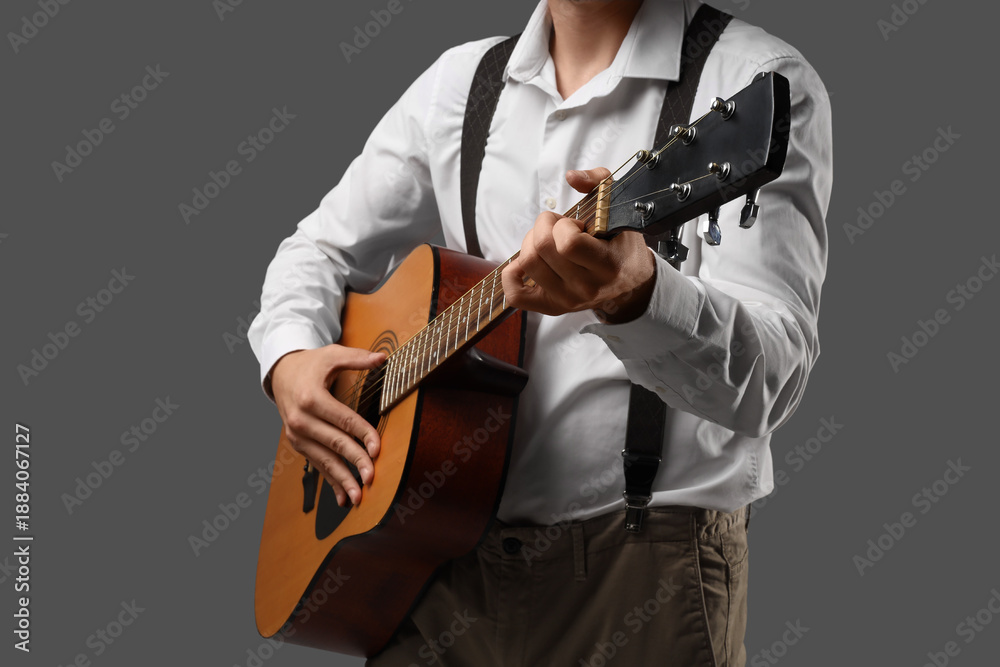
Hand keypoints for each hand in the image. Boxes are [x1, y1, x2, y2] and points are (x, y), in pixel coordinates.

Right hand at [270, 345, 385, 506]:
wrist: (280, 374)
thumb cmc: (310, 365)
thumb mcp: (332, 355)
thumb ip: (358, 357)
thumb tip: (383, 358)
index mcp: (311, 398)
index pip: (343, 419)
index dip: (362, 434)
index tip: (378, 448)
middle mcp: (301, 420)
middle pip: (334, 443)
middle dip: (355, 461)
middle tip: (372, 476)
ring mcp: (297, 435)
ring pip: (324, 460)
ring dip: (342, 479)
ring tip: (358, 496)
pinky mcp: (298, 444)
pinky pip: (317, 465)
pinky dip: (331, 482)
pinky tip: (342, 497)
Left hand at [501, 167, 656, 322]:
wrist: (630, 282)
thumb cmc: (621, 243)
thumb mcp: (619, 209)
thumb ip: (599, 183)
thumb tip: (571, 176)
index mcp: (607, 264)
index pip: (568, 244)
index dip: (563, 225)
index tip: (574, 224)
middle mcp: (587, 287)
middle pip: (541, 249)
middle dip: (544, 226)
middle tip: (557, 226)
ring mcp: (567, 300)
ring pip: (528, 263)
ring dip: (530, 243)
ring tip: (547, 240)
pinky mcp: (551, 307)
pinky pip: (516, 295)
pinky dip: (512, 274)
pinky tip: (525, 262)